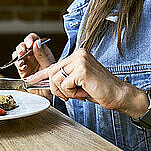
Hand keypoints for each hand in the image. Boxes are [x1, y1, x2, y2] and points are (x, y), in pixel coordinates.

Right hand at [14, 33, 55, 78]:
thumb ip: (42, 55)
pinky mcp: (21, 69)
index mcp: (41, 50)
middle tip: (23, 51)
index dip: (30, 39)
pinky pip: (17, 63)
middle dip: (22, 46)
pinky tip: (23, 66)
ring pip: (18, 52)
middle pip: (24, 44)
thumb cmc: (51, 78)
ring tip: (22, 59)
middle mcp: (33, 54)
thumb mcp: (49, 66)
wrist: (47, 91)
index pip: (34, 39)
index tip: (30, 44)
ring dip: (18, 54)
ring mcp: (26, 61)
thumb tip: (36, 43)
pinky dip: (18, 63)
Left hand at [26, 48, 143, 114]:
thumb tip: (48, 81)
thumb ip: (65, 78)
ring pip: (57, 79)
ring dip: (66, 92)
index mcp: (78, 55)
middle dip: (57, 89)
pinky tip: (85, 92)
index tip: (30, 80)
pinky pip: (65, 85)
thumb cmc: (100, 90)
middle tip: (70, 95)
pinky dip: (73, 94)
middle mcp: (78, 54)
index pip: (55, 64)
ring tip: (81, 92)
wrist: (119, 95)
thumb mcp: (79, 82)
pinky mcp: (82, 70)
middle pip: (52, 73)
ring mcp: (80, 60)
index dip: (41, 75)